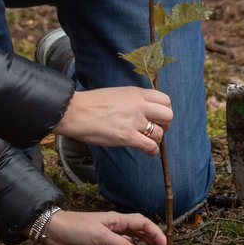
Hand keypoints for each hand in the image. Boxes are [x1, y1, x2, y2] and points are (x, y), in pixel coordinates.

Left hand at [39, 210, 168, 244]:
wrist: (54, 231)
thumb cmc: (76, 228)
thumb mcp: (101, 236)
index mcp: (117, 219)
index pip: (142, 222)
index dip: (156, 231)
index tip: (165, 244)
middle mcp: (114, 225)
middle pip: (139, 228)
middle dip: (152, 235)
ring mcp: (107, 233)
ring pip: (130, 235)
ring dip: (142, 241)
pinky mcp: (99, 242)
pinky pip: (119, 244)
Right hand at [56, 86, 173, 153]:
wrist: (75, 112)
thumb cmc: (91, 104)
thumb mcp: (117, 94)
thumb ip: (133, 100)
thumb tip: (142, 109)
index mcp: (136, 93)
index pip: (165, 100)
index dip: (163, 110)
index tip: (157, 116)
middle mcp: (139, 106)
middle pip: (168, 115)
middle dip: (164, 124)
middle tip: (155, 129)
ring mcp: (134, 122)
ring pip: (160, 133)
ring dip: (156, 139)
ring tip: (147, 141)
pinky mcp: (128, 137)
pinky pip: (151, 146)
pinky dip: (152, 151)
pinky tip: (147, 151)